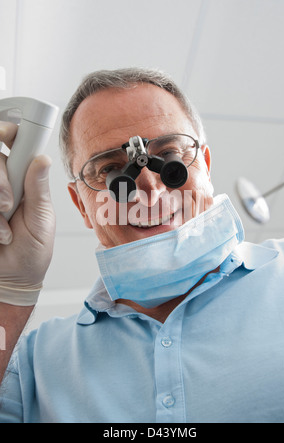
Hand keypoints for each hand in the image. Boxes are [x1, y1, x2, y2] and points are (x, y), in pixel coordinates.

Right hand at [0, 121, 54, 304]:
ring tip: (4, 227)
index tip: (9, 133)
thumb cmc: (32, 251)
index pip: (13, 146)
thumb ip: (38, 190)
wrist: (16, 278)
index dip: (9, 132)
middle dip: (0, 180)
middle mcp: (2, 184)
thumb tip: (42, 159)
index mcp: (23, 181)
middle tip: (8, 204)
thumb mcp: (41, 220)